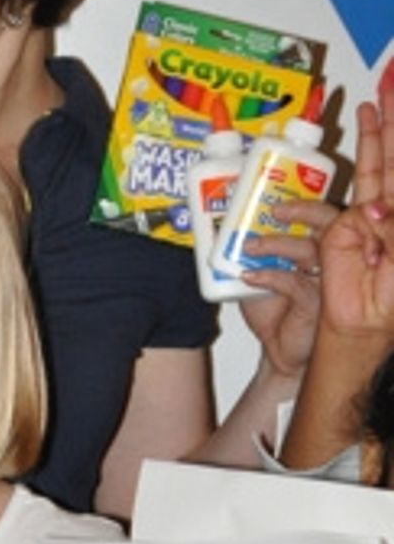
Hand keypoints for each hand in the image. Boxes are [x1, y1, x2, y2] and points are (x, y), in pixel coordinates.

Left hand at [235, 197, 335, 377]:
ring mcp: (324, 281)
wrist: (277, 350)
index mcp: (312, 246)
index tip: (272, 194)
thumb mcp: (253, 272)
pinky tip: (248, 278)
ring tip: (248, 247)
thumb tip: (216, 227)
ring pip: (311, 250)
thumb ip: (244, 251)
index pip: (317, 214)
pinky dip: (270, 276)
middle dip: (303, 210)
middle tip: (273, 210)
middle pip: (327, 223)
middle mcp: (325, 259)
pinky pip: (296, 283)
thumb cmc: (273, 311)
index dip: (302, 200)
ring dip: (276, 244)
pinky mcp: (315, 303)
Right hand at [314, 88, 393, 341]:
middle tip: (389, 85)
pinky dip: (321, 201)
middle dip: (389, 123)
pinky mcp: (333, 231)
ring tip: (370, 107)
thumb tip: (374, 208)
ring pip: (367, 169)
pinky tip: (335, 195)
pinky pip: (326, 210)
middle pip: (388, 158)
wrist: (361, 324)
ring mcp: (360, 216)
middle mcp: (385, 210)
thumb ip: (388, 229)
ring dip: (370, 139)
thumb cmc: (387, 295)